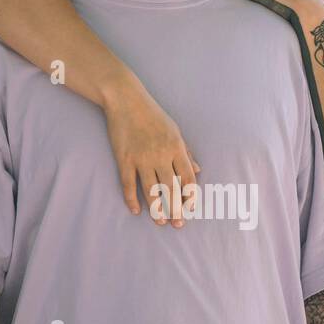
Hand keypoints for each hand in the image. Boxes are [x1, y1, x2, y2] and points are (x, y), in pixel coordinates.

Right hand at [102, 88, 199, 227]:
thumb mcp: (175, 130)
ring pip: (150, 191)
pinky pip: (128, 184)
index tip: (190, 209)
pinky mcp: (124, 159)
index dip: (190, 197)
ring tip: (159, 222)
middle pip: (171, 189)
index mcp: (176, 148)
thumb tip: (199, 171)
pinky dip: (131, 199)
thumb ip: (186, 153)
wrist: (126, 99)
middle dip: (175, 210)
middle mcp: (160, 155)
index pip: (188, 179)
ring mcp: (141, 158)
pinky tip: (136, 210)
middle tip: (177, 224)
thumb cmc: (152, 114)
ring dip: (156, 209)